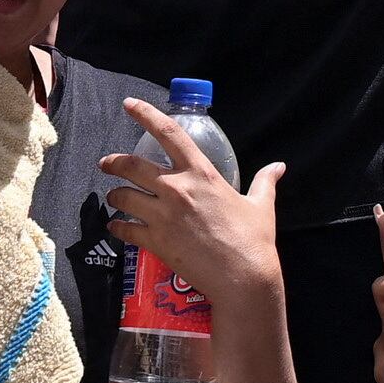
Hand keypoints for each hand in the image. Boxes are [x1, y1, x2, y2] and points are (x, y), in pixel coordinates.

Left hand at [99, 98, 283, 310]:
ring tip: (113, 198)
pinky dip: (117, 227)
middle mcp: (177, 189)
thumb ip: (264, 181)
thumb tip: (278, 166)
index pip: (169, 133)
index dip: (145, 114)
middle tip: (106, 163)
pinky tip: (115, 227)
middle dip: (114, 162)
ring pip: (123, 197)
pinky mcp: (155, 242)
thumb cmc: (254, 239)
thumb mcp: (261, 205)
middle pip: (132, 166)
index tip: (129, 105)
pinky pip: (125, 229)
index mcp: (201, 173)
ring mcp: (163, 216)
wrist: (242, 277)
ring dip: (114, 196)